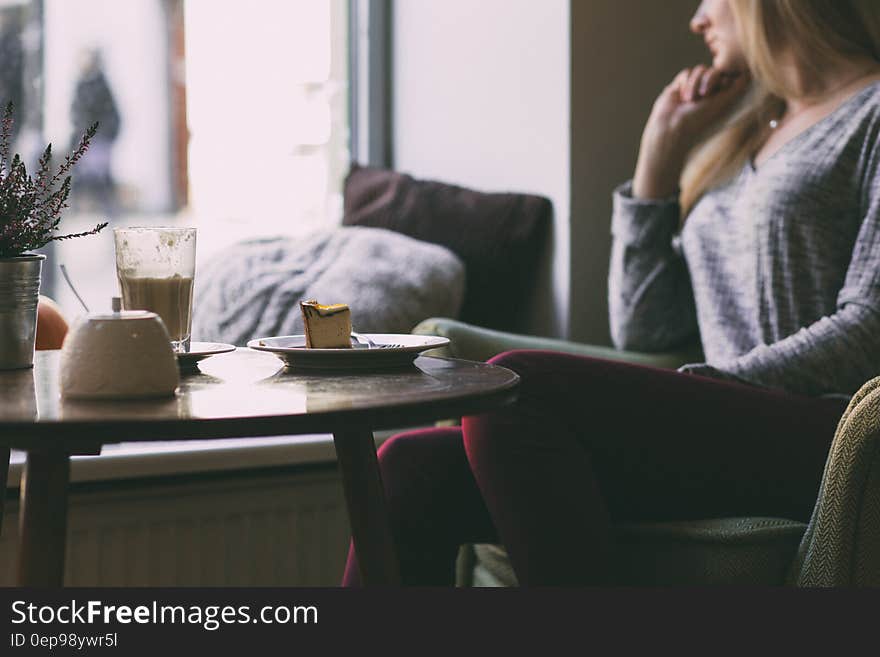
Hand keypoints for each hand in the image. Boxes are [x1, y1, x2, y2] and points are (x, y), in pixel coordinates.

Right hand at [633, 65, 748, 198]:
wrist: (671, 127)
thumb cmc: (699, 120)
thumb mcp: (723, 103)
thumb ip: (737, 88)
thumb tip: (749, 73)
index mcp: (721, 98)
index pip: (728, 77)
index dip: (724, 80)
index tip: (721, 91)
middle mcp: (708, 93)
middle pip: (715, 70)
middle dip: (709, 80)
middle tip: (704, 95)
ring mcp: (693, 89)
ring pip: (701, 69)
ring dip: (696, 83)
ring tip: (690, 100)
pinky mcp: (679, 86)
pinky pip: (687, 73)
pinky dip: (685, 83)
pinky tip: (681, 97)